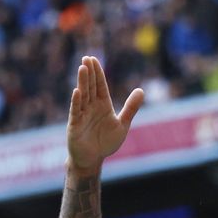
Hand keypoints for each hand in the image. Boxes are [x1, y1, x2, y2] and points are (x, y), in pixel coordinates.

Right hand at [67, 56, 143, 174]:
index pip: (100, 86)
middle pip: (91, 87)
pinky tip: (77, 91)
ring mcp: (82, 115)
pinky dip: (77, 102)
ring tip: (82, 68)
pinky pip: (76, 112)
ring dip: (83, 82)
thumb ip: (131, 108)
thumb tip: (142, 90)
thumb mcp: (122, 124)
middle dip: (89, 73)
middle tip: (87, 58)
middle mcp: (91, 108)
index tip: (94, 59)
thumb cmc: (106, 142)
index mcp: (103, 106)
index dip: (98, 73)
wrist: (93, 159)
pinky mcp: (75, 125)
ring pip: (83, 96)